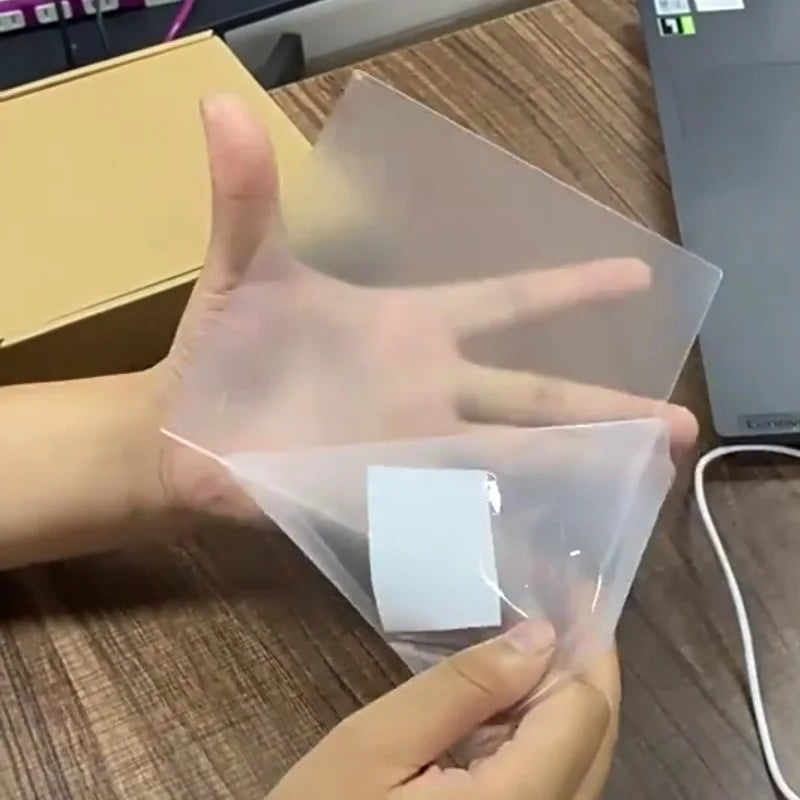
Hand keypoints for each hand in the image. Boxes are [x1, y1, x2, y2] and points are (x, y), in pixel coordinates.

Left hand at [154, 95, 695, 515]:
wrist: (184, 431)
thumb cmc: (223, 348)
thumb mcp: (246, 268)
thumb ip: (247, 196)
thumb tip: (217, 104)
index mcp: (410, 327)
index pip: (505, 302)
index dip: (569, 288)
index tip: (637, 275)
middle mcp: (427, 388)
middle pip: (532, 397)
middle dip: (603, 408)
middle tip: (676, 422)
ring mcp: (409, 445)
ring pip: (508, 459)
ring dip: (574, 473)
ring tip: (643, 483)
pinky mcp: (382, 495)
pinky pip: (451, 514)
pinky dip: (496, 534)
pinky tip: (550, 556)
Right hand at [268, 620, 618, 799]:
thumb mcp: (378, 743)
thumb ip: (462, 690)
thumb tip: (540, 637)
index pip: (583, 713)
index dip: (580, 647)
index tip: (564, 589)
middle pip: (595, 738)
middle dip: (581, 666)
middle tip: (555, 601)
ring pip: (582, 762)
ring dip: (562, 697)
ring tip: (529, 641)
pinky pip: (554, 783)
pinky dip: (541, 734)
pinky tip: (508, 702)